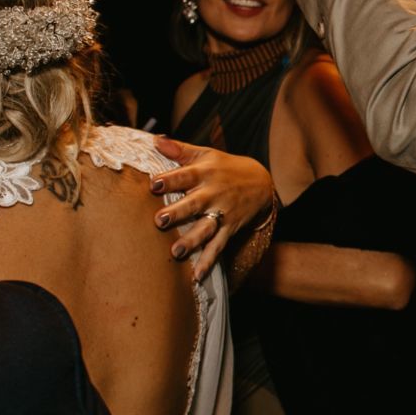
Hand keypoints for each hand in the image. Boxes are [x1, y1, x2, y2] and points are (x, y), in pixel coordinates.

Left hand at [150, 137, 279, 280]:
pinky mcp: (230, 228)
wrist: (262, 182)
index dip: (170, 180)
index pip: (186, 175)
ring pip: (207, 228)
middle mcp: (214, 193)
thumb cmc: (225, 167)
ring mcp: (223, 213)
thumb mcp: (206, 154)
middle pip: (195, 203)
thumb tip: (155, 139)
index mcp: (205, 173)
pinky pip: (219, 246)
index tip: (154, 184)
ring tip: (177, 251)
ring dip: (192, 240)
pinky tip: (197, 275)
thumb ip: (180, 150)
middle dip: (178, 212)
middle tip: (160, 220)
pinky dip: (209, 261)